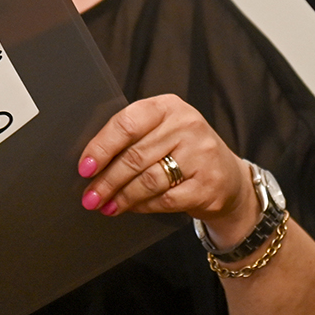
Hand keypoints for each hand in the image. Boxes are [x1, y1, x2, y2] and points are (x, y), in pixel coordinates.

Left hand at [78, 94, 260, 245]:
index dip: (102, 147)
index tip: (85, 168)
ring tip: (105, 205)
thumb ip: (132, 140)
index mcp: (168, 107)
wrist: (228, 178)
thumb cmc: (183, 152)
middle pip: (135, 156)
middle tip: (89, 197)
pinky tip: (131, 208)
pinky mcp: (208, 185)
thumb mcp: (162, 132)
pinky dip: (143, 206)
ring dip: (122, 197)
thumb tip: (92, 165)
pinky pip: (165, 199)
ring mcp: (201, 155)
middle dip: (107, 180)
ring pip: (148, 180)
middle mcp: (187, 125)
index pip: (128, 123)